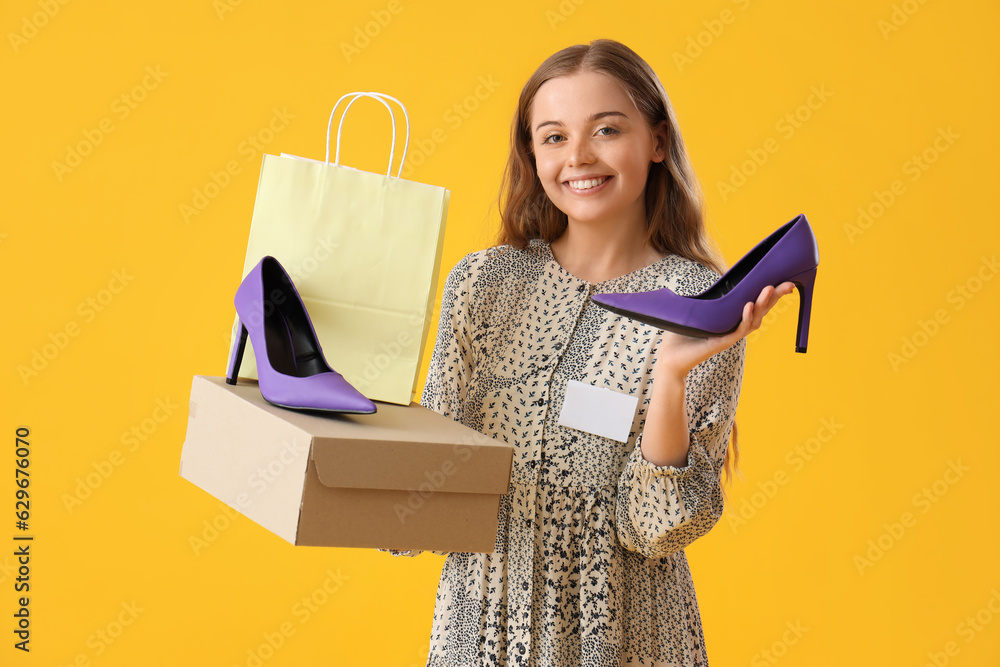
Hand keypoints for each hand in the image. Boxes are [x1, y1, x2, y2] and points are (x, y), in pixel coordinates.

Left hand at [655, 282, 796, 379]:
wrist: (671, 357)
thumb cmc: (682, 334)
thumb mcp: (695, 310)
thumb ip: (706, 296)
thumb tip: (710, 275)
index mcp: (732, 318)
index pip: (756, 304)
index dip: (770, 294)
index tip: (783, 281)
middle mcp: (735, 327)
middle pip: (761, 311)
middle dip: (774, 297)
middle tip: (789, 284)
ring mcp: (730, 335)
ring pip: (753, 320)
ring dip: (761, 304)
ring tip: (768, 289)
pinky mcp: (722, 342)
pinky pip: (738, 330)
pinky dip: (744, 317)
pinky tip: (748, 305)